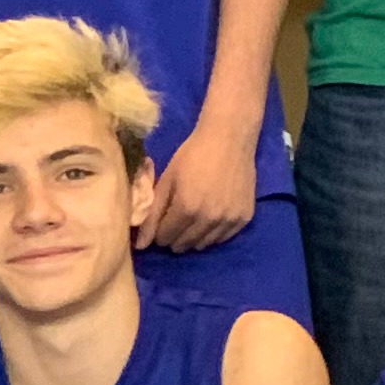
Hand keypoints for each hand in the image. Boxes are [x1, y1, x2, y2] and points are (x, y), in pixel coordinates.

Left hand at [143, 117, 260, 254]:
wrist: (229, 138)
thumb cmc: (193, 154)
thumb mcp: (167, 180)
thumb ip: (153, 214)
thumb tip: (141, 246)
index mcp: (186, 208)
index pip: (165, 238)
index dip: (159, 232)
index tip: (161, 221)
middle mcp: (209, 219)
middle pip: (184, 244)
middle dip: (174, 236)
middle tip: (175, 220)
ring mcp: (229, 220)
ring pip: (203, 244)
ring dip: (193, 237)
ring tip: (192, 219)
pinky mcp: (244, 218)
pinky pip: (223, 238)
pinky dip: (213, 233)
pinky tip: (210, 218)